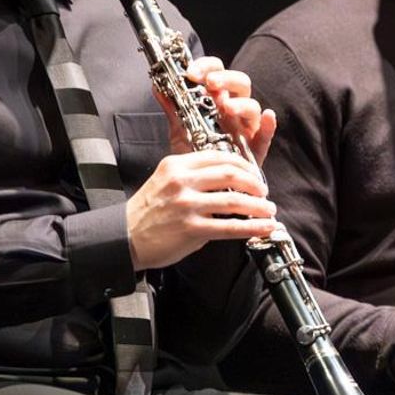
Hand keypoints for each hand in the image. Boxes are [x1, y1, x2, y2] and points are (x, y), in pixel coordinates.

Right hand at [124, 150, 277, 269]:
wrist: (124, 237)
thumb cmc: (148, 211)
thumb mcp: (165, 180)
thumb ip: (192, 175)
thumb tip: (227, 180)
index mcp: (176, 165)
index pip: (219, 156)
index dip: (243, 164)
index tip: (253, 173)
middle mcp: (182, 181)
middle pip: (231, 174)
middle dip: (255, 183)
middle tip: (264, 191)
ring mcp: (187, 205)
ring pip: (234, 200)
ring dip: (259, 206)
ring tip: (269, 211)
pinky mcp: (192, 229)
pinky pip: (230, 227)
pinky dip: (252, 227)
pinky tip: (264, 228)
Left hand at [159, 56, 278, 164]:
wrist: (200, 184)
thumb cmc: (195, 152)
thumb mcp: (180, 129)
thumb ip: (172, 108)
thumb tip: (157, 86)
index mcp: (216, 99)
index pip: (217, 72)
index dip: (207, 67)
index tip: (191, 72)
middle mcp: (234, 109)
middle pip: (239, 83)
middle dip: (226, 79)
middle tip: (211, 83)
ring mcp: (246, 127)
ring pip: (252, 106)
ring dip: (241, 103)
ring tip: (227, 107)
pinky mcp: (256, 147)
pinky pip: (266, 134)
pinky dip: (269, 124)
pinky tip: (267, 117)